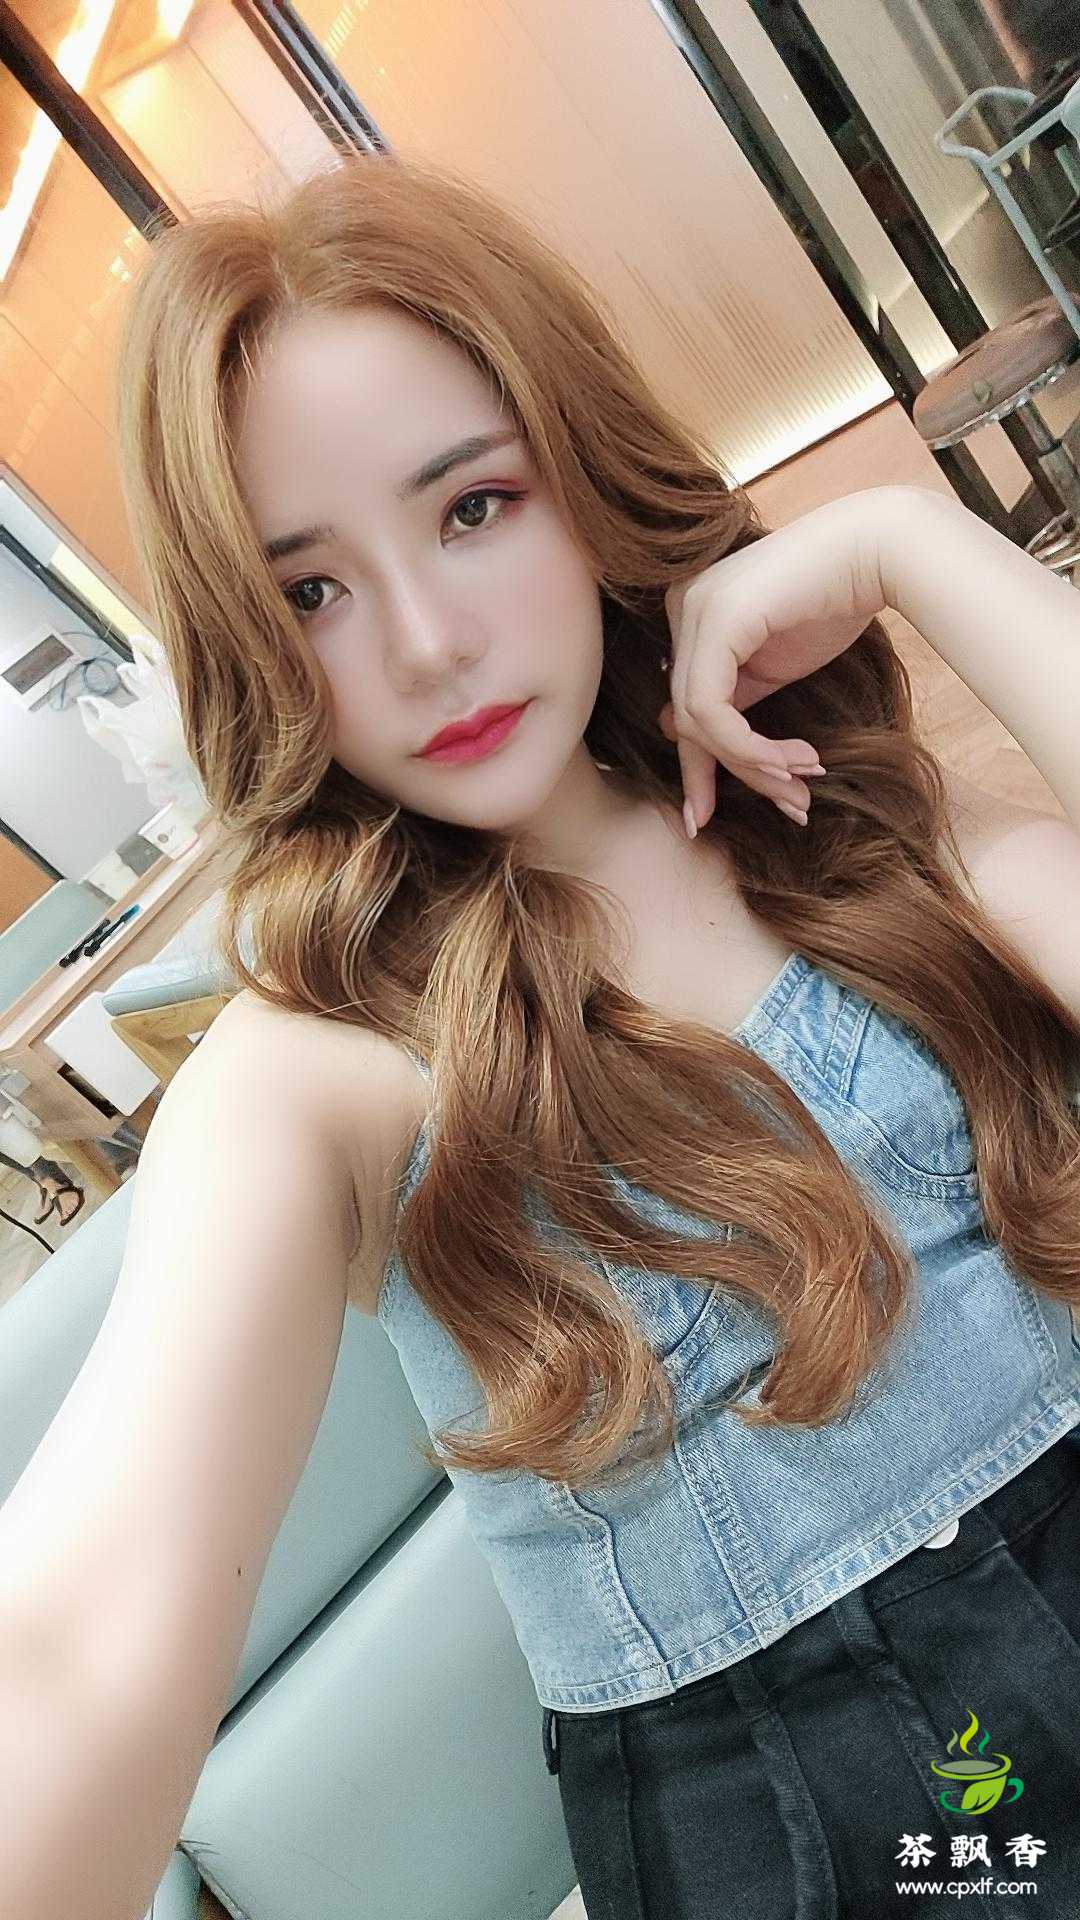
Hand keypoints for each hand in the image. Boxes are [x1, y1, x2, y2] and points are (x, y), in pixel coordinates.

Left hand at [659, 487, 913, 833]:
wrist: (880, 552)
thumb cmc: (835, 600)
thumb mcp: (771, 663)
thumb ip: (730, 697)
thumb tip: (677, 731)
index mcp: (691, 615)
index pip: (685, 706)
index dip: (698, 769)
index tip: (707, 819)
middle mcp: (681, 606)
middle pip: (688, 719)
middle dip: (736, 774)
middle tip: (789, 806)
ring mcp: (694, 608)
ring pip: (698, 721)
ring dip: (754, 765)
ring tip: (802, 782)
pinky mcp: (716, 618)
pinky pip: (711, 708)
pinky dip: (748, 746)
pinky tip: (790, 760)